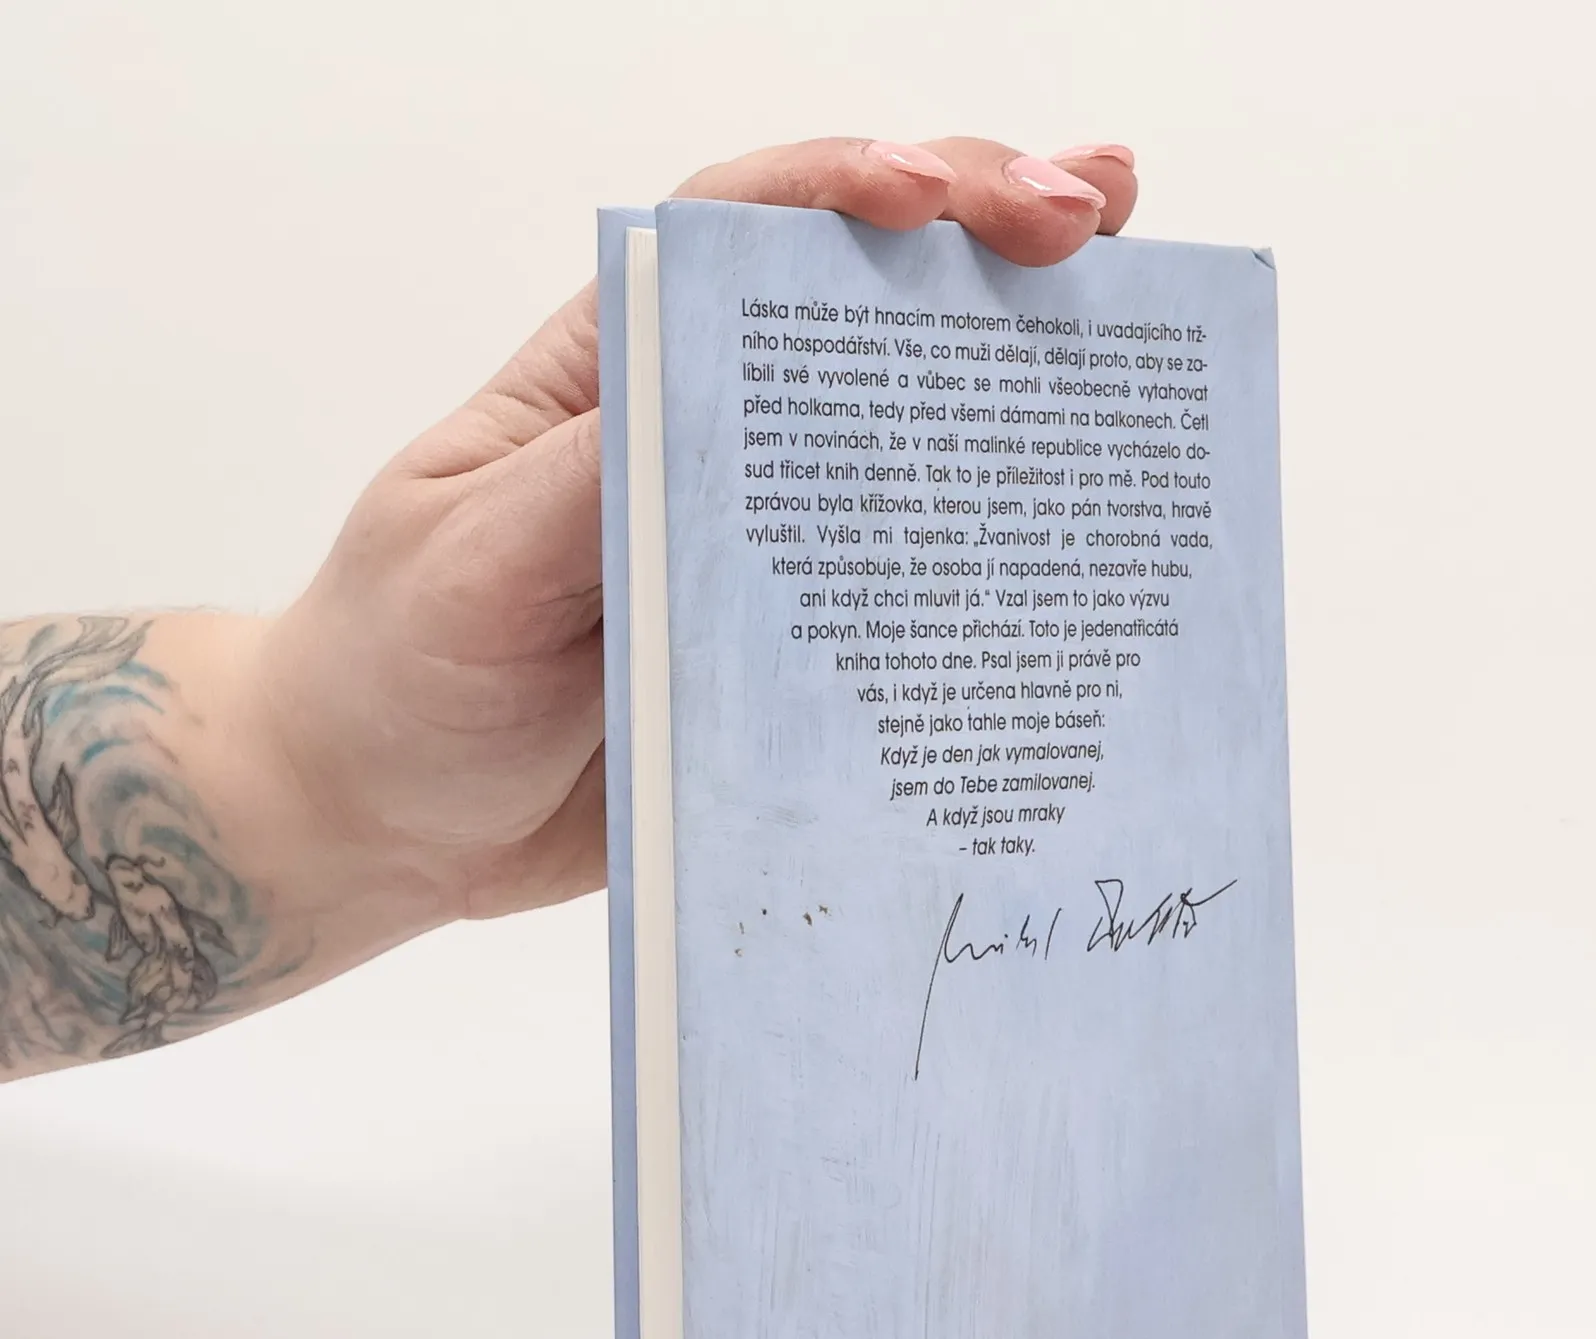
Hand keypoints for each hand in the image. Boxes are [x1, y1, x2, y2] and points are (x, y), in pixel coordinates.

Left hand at [262, 137, 1140, 929]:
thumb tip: (732, 410)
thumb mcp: (470, 560)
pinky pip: (908, 587)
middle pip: (861, 302)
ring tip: (1137, 317)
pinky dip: (997, 551)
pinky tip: (1078, 532)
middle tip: (1103, 216)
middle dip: (988, 232)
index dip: (851, 189)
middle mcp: (708, 437)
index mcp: (615, 375)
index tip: (940, 198)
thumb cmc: (398, 670)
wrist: (389, 823)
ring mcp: (764, 543)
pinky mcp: (793, 645)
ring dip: (1023, 368)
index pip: (741, 233)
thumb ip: (596, 484)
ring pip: (910, 433)